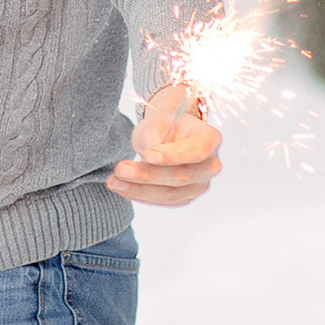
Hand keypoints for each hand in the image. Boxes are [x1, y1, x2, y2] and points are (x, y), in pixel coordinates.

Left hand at [108, 84, 222, 205]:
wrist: (167, 135)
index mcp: (210, 139)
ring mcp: (199, 184)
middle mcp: (210, 165)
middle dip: (147, 174)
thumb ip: (154, 137)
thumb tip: (150, 154)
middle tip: (120, 169)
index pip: (195, 151)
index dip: (172, 155)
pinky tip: (122, 188)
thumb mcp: (156, 122)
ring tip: (114, 181)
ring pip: (170, 194)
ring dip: (139, 189)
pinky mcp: (185, 197)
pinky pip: (163, 201)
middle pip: (180, 176)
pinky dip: (140, 195)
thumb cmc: (164, 125)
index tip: (148, 154)